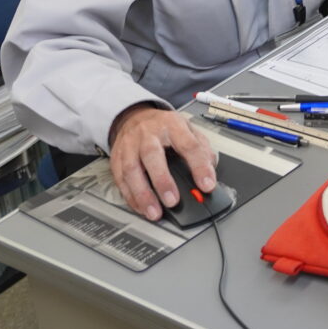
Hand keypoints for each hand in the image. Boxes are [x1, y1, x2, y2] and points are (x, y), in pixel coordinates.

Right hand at [107, 104, 216, 220]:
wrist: (134, 116)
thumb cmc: (164, 127)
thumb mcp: (188, 129)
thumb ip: (201, 149)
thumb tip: (210, 172)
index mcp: (171, 125)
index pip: (188, 145)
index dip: (199, 166)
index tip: (207, 185)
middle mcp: (148, 134)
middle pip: (152, 155)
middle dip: (162, 181)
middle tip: (173, 201)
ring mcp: (130, 145)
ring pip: (132, 169)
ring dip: (143, 194)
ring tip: (155, 212)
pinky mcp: (117, 158)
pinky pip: (120, 179)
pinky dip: (130, 197)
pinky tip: (141, 208)